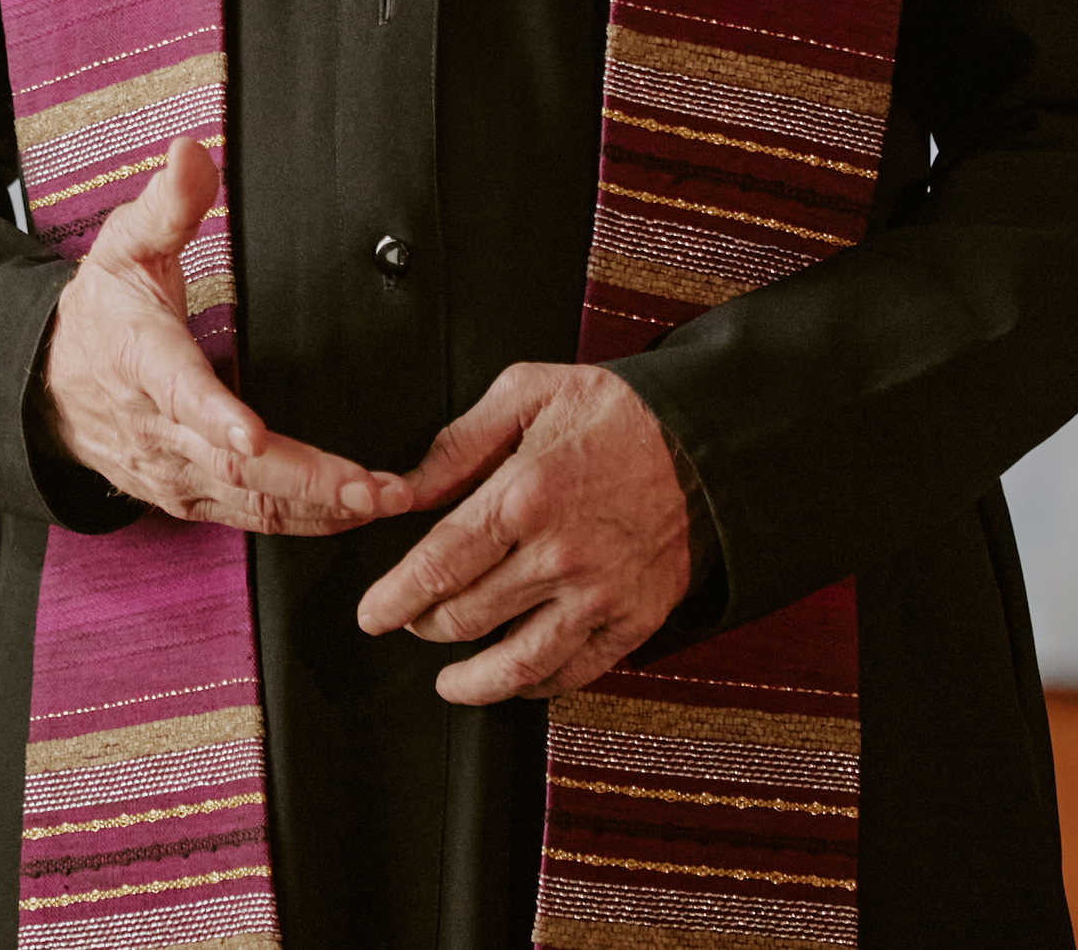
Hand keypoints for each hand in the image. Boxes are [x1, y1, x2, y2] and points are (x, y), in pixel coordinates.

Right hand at [41, 140, 410, 536]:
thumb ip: (166, 203)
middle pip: (235, 465)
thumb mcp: (123, 246)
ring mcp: (175, 473)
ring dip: (323, 508)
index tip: (252, 431)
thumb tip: (191, 150)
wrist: (47, 388)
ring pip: (252, 503)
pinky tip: (358, 514)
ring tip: (389, 501)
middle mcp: (158, 429)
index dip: (215, 415)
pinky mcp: (192, 500)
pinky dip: (309, 522)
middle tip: (377, 487)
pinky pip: (254, 518)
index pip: (177, 391)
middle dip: (310, 480)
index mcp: (140, 360)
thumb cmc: (98, 314)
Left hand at [354, 362, 697, 702]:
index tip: (370, 615)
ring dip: (472, 680)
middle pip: (466, 617)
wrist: (706, 442)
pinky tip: (516, 678)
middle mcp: (559, 556)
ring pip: (517, 662)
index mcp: (523, 496)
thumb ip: (457, 446)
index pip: (437, 566)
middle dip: (424, 626)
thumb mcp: (525, 394)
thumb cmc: (614, 413)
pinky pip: (575, 671)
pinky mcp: (635, 621)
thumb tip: (402, 490)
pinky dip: (537, 684)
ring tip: (448, 682)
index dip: (394, 598)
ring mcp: (600, 596)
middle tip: (408, 621)